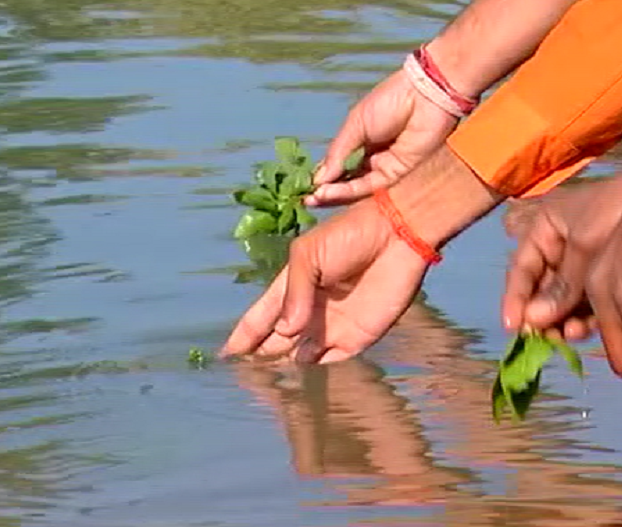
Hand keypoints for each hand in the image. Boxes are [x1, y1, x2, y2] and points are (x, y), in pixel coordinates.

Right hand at [220, 198, 428, 362]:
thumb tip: (285, 333)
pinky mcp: (357, 338)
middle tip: (240, 379)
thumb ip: (294, 292)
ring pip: (298, 356)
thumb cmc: (350, 236)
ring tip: (264, 384)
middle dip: (258, 358)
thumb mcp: (309, 254)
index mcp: (292, 286)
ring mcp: (331, 326)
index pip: (260, 317)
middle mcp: (308, 311)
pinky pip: (329, 361)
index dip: (243, 336)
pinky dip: (313, 370)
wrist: (397, 236)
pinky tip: (297, 379)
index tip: (224, 356)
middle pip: (275, 341)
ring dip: (283, 367)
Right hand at [306, 69, 457, 207]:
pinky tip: (330, 192)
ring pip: (358, 189)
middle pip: (348, 183)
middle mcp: (376, 161)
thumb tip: (318, 178)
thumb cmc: (390, 102)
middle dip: (327, 192)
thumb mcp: (355, 125)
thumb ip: (338, 153)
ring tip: (314, 199)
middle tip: (306, 200)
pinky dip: (349, 192)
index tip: (305, 186)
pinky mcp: (400, 177)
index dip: (324, 178)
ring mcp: (388, 170)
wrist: (424, 97)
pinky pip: (371, 188)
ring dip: (335, 195)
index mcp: (365, 144)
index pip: (342, 168)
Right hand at [502, 171, 621, 338]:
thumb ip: (562, 285)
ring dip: (564, 321)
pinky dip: (585, 318)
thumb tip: (533, 320)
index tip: (513, 327)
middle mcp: (560, 249)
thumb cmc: (618, 208)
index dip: (514, 299)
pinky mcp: (607, 277)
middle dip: (542, 316)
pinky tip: (587, 330)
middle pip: (541, 290)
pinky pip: (588, 303)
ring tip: (571, 334)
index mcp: (544, 231)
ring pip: (565, 301)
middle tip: (547, 338)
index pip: (521, 269)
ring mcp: (584, 265)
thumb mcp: (585, 244)